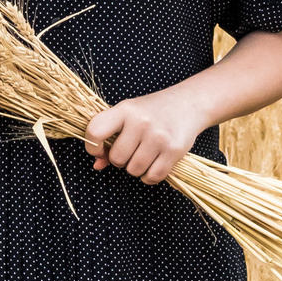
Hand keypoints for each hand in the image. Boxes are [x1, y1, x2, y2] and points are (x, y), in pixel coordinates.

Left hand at [83, 86, 208, 184]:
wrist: (189, 103)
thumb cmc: (152, 111)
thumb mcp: (128, 115)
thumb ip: (109, 136)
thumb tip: (97, 165)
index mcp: (125, 109)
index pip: (95, 131)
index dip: (92, 146)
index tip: (100, 150)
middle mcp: (141, 122)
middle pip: (117, 158)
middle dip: (121, 159)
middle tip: (131, 150)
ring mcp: (159, 137)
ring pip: (134, 170)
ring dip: (136, 168)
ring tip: (143, 154)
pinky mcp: (174, 150)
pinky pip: (152, 177)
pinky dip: (149, 176)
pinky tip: (153, 164)